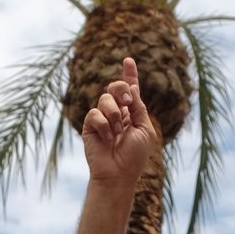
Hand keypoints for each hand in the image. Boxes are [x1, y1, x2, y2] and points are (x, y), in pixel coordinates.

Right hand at [81, 57, 158, 184]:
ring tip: (118, 132)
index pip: (130, 90)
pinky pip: (94, 114)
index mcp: (132, 113)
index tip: (128, 60)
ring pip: (104, 98)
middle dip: (121, 89)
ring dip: (114, 114)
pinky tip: (107, 138)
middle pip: (115, 87)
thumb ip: (138, 107)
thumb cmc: (134, 156)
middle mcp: (116, 113)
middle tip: (126, 102)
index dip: (130, 74)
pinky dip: (103, 125)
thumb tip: (132, 87)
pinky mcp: (90, 126)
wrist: (118, 174)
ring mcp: (102, 119)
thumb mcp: (144, 129)